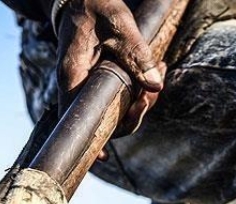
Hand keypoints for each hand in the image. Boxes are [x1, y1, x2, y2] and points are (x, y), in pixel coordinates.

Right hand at [54, 0, 166, 145]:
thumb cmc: (96, 6)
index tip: (104, 157)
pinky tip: (158, 68)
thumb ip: (136, 54)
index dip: (91, 139)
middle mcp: (77, 84)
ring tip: (163, 68)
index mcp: (72, 73)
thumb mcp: (119, 24)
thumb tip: (155, 87)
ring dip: (143, 97)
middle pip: (104, 118)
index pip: (76, 116)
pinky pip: (121, 93)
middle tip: (152, 93)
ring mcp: (88, 83)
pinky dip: (141, 86)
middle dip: (134, 113)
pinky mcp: (100, 79)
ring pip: (117, 107)